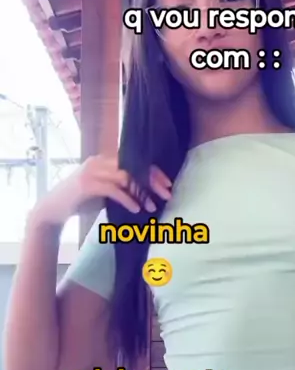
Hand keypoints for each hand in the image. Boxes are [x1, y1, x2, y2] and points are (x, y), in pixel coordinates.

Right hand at [31, 156, 171, 226]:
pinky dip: (127, 199)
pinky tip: (136, 209)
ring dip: (142, 192)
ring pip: (125, 177)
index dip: (152, 171)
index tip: (167, 184)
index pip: (134, 160)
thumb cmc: (80, 202)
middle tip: (167, 194)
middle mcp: (99, 161)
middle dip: (152, 180)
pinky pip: (113, 189)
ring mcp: (92, 172)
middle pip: (133, 166)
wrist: (53, 210)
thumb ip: (120, 188)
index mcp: (104, 160)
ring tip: (152, 206)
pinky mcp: (87, 185)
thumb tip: (146, 193)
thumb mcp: (104, 192)